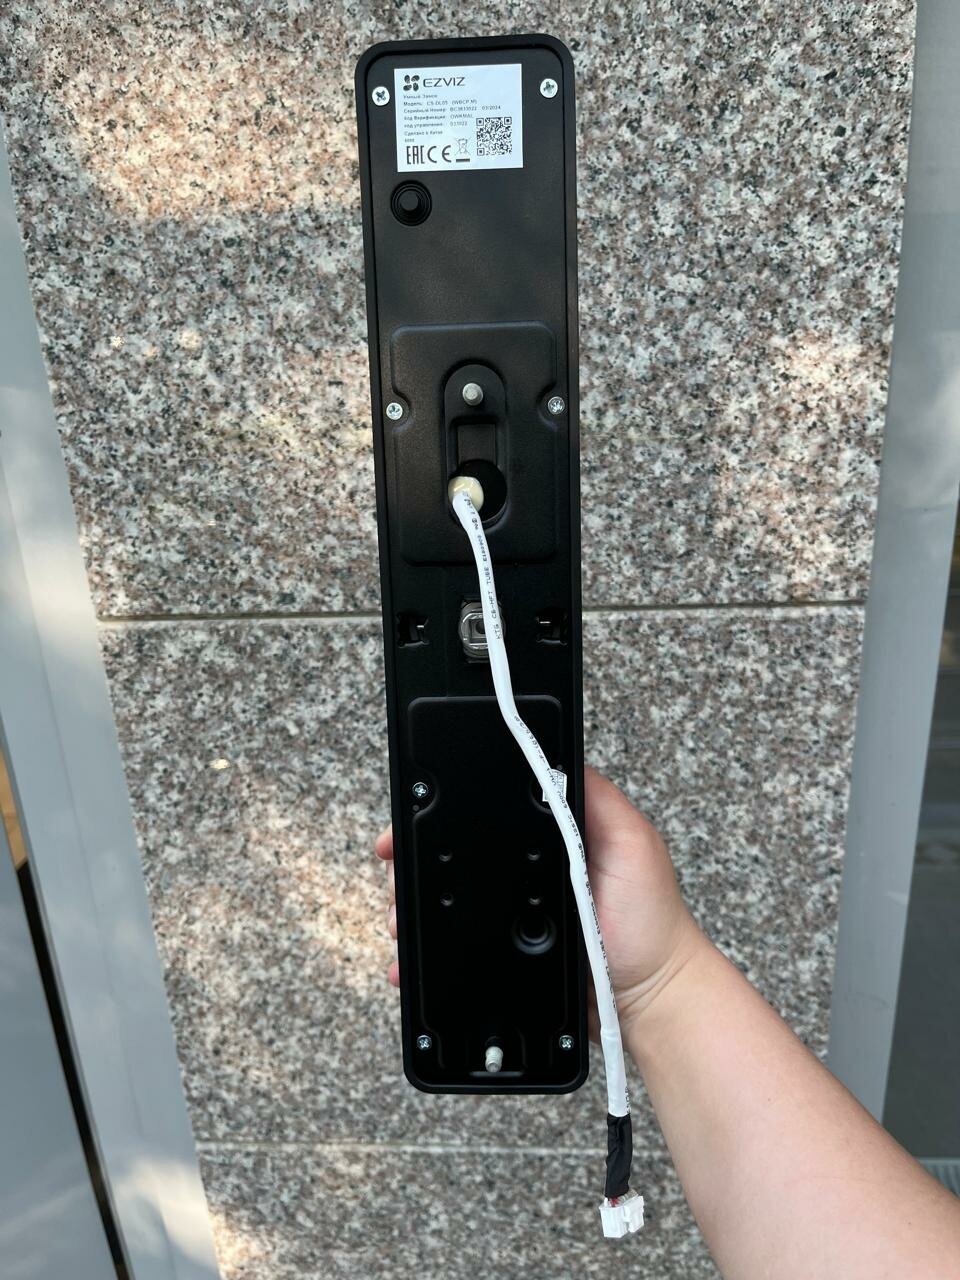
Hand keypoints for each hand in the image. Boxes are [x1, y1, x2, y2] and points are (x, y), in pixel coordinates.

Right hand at [374, 766, 703, 1040]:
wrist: (648, 1001)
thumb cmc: (651, 923)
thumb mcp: (633, 844)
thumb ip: (596, 801)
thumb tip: (549, 760)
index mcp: (553, 832)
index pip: (487, 808)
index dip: (447, 808)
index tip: (412, 817)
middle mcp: (527, 868)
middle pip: (454, 853)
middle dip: (416, 860)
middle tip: (396, 871)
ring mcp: (513, 912)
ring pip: (446, 900)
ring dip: (415, 906)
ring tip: (399, 918)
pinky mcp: (505, 952)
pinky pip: (456, 945)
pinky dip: (428, 952)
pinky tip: (409, 958)